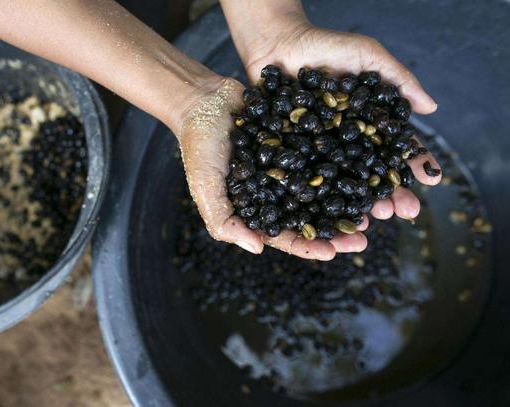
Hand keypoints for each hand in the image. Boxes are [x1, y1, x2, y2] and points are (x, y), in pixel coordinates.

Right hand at [178, 77, 370, 258]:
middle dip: (337, 230)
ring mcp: (291, 166)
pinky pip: (325, 154)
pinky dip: (346, 161)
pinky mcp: (299, 140)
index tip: (333, 252)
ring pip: (325, 189)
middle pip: (312, 217)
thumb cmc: (199, 145)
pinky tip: (366, 166)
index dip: (308, 247)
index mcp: (257, 208)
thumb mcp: (205, 186)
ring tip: (373, 208)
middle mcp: (278, 191)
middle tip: (363, 236)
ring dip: (348, 200)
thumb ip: (224, 220)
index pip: (285, 236)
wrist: (204, 99)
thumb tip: (257, 249)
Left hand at [219, 1, 441, 258]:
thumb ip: (399, 79)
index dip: (411, 164)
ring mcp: (318, 152)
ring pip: (340, 185)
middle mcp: (345, 143)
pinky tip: (330, 215)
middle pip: (370, 174)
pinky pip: (305, 181)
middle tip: (403, 211)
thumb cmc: (326, 47)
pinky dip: (317, 199)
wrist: (278, 46)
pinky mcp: (290, 156)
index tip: (428, 179)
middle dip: (389, 194)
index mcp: (367, 124)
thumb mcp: (367, 55)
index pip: (394, 149)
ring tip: (372, 219)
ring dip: (358, 205)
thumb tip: (431, 108)